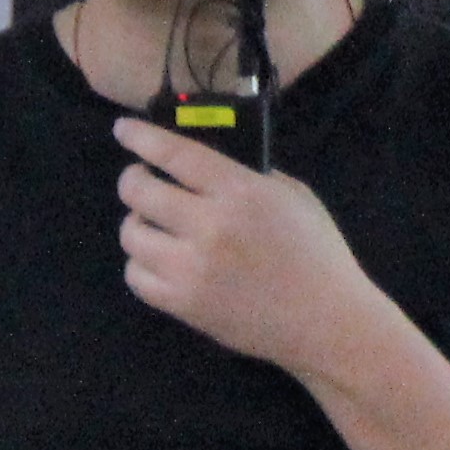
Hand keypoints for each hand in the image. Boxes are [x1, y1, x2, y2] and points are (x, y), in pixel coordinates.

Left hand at [114, 120, 376, 374]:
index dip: (141, 137)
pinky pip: (136, 277)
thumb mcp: (293, 196)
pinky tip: (159, 258)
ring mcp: (191, 269)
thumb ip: (248, 177)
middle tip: (140, 180)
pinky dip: (141, 262)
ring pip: (131, 234)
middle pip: (140, 192)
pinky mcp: (183, 304)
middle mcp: (209, 226)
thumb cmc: (316, 253)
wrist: (325, 320)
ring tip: (154, 224)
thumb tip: (202, 166)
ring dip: (137, 222)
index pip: (175, 154)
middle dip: (132, 179)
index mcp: (240, 192)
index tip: (124, 129)